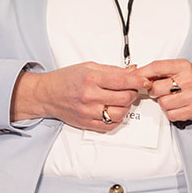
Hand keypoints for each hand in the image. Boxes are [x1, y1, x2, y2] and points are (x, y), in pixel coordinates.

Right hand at [11, 63, 149, 131]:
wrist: (47, 94)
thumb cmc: (66, 79)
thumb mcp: (88, 66)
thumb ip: (112, 70)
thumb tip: (133, 71)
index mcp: (91, 78)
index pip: (122, 81)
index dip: (138, 81)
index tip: (145, 81)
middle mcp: (89, 96)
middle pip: (124, 98)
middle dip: (133, 93)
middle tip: (132, 90)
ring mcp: (88, 111)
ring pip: (120, 113)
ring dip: (126, 107)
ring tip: (121, 100)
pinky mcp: (86, 123)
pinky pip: (110, 125)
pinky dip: (117, 119)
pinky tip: (113, 110)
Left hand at [135, 59, 191, 124]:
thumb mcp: (178, 69)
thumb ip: (160, 71)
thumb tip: (137, 75)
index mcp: (183, 66)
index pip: (157, 67)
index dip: (142, 73)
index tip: (134, 77)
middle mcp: (189, 80)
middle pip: (156, 88)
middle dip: (154, 91)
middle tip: (160, 91)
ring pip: (162, 103)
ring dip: (163, 103)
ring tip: (172, 98)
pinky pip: (170, 114)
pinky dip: (170, 112)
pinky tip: (177, 106)